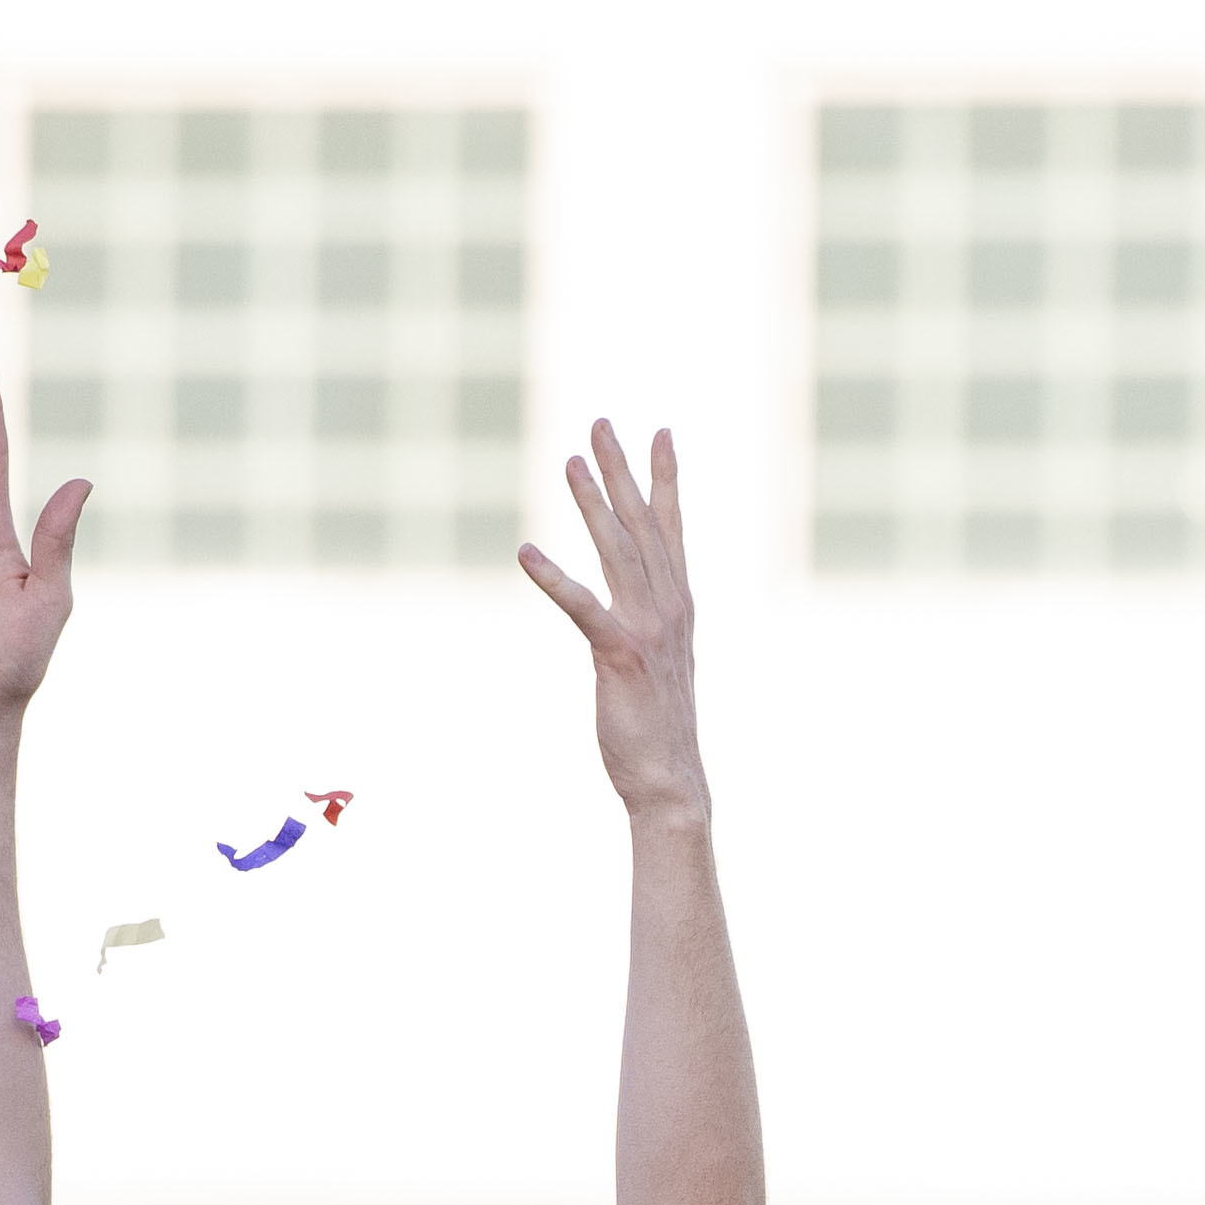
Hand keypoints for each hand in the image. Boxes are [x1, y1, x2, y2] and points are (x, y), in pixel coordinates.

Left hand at [515, 421, 707, 822]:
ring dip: (592, 504)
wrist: (670, 780)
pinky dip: (554, 578)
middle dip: (622, 470)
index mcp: (678, 605)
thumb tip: (639, 606)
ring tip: (569, 463)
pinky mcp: (619, 655)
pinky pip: (582, 607)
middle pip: (643, 524)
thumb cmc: (657, 727)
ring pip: (617, 551)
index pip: (671, 528)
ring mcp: (647, 629)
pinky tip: (526, 553)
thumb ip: (650, 623)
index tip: (660, 433)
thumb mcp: (659, 662)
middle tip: (602, 424)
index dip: (665, 478)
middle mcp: (669, 607)